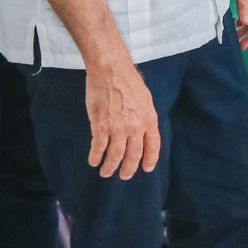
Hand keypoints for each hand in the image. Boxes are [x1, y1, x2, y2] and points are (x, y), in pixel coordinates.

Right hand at [87, 57, 160, 178]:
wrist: (111, 71)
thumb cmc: (128, 81)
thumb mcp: (145, 99)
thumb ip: (144, 117)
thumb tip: (141, 131)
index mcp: (149, 119)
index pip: (153, 146)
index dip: (150, 159)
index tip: (147, 169)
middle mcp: (135, 127)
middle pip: (133, 155)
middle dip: (128, 169)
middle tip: (124, 176)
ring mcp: (118, 129)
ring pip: (115, 155)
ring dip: (110, 167)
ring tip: (106, 172)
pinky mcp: (101, 127)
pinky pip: (98, 148)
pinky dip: (95, 157)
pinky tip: (93, 161)